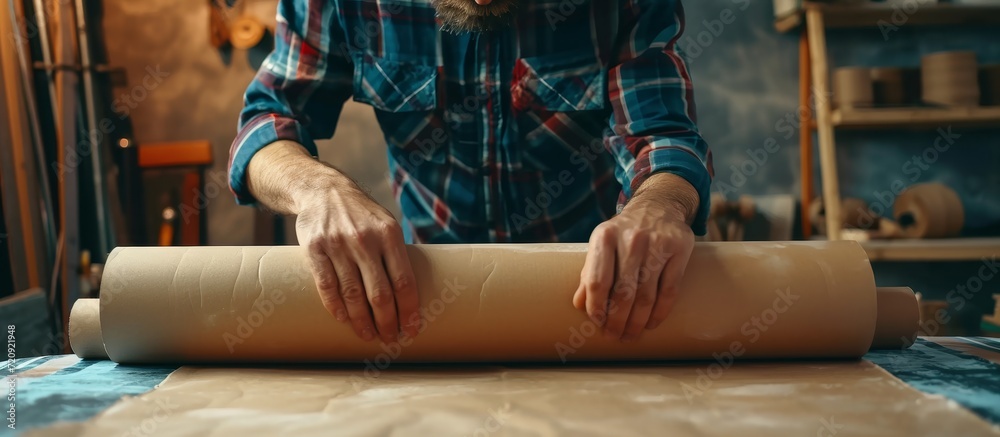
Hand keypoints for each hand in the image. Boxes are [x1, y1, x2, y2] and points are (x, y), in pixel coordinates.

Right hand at [294, 179, 419, 342]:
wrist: (322, 190)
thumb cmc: (361, 215)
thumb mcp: (386, 224)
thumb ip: (397, 254)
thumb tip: (411, 295)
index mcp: (389, 235)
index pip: (404, 282)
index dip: (409, 310)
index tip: (411, 330)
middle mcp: (365, 240)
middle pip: (380, 293)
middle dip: (387, 322)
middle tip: (389, 339)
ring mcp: (338, 245)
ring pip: (352, 295)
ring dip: (361, 321)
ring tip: (368, 334)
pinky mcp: (314, 249)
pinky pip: (326, 286)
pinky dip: (336, 307)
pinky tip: (344, 319)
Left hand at [573, 173, 696, 341]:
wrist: (659, 206)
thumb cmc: (624, 233)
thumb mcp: (602, 244)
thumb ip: (591, 272)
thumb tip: (579, 305)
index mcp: (605, 237)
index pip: (598, 280)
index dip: (597, 307)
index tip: (597, 322)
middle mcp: (631, 239)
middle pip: (623, 292)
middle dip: (617, 321)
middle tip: (615, 336)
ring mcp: (657, 244)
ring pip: (646, 295)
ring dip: (637, 321)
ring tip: (631, 335)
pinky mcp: (679, 249)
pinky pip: (669, 290)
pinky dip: (660, 312)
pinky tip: (652, 323)